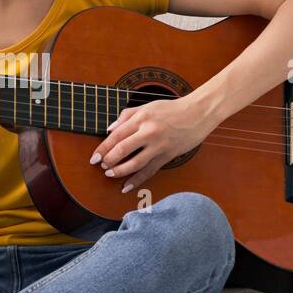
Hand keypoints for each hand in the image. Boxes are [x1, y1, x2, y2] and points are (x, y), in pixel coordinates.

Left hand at [89, 94, 215, 194]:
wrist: (198, 113)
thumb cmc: (171, 108)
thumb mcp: (147, 106)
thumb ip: (126, 116)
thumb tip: (109, 130)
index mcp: (141, 118)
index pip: (116, 135)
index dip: (103, 148)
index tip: (94, 158)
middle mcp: (149, 131)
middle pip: (122, 150)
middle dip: (109, 160)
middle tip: (102, 166)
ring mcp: (159, 145)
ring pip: (135, 163)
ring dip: (120, 171)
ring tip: (110, 174)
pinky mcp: (168, 155)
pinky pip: (149, 170)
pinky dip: (137, 180)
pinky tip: (126, 186)